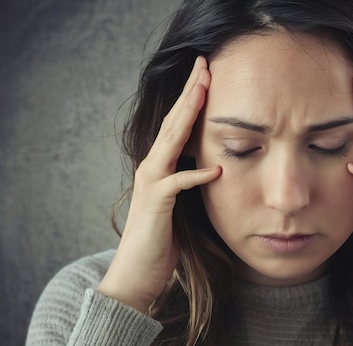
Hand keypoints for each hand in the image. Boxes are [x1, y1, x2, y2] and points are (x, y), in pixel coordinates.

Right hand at [98, 57, 220, 311]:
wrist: (136, 273)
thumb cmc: (162, 239)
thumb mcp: (181, 203)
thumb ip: (191, 180)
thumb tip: (214, 164)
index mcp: (161, 166)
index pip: (177, 124)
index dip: (191, 98)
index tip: (206, 74)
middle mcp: (152, 169)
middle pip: (173, 123)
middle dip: (189, 93)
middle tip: (203, 65)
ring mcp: (152, 185)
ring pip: (170, 142)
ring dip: (187, 116)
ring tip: (203, 91)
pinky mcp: (156, 206)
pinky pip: (177, 185)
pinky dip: (195, 175)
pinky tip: (215, 168)